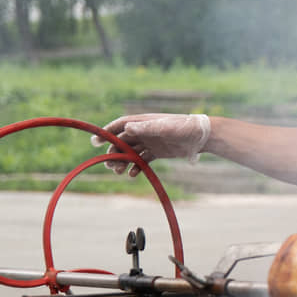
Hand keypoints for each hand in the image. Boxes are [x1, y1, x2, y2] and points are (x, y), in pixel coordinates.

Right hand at [91, 113, 210, 175]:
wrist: (201, 136)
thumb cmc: (183, 128)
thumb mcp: (164, 127)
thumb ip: (146, 128)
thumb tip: (127, 128)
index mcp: (143, 122)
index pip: (120, 125)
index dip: (107, 132)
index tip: (94, 142)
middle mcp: (145, 131)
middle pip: (123, 141)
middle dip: (114, 152)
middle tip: (110, 165)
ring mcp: (151, 141)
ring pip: (131, 152)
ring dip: (123, 161)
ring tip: (119, 172)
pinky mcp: (158, 151)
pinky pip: (142, 160)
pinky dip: (136, 167)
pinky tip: (133, 175)